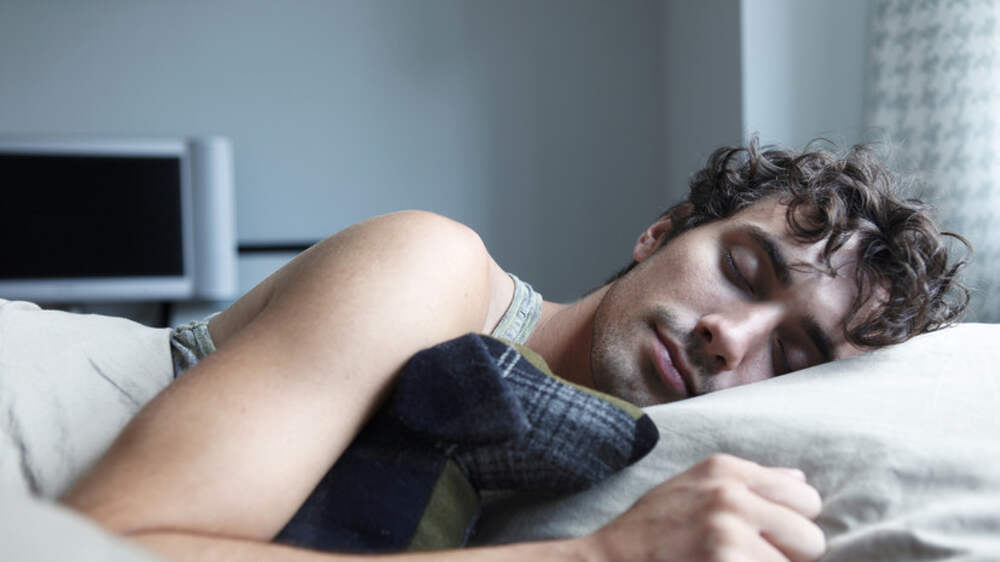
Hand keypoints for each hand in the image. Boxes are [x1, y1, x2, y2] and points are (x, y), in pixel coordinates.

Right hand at [586, 454, 824, 561]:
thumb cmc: (652, 530)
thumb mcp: (693, 486)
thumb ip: (749, 482)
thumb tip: (801, 483)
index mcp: (725, 469)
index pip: (806, 499)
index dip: (791, 526)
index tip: (765, 538)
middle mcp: (730, 495)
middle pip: (810, 539)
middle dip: (788, 558)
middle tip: (749, 560)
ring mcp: (726, 534)